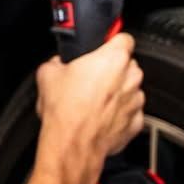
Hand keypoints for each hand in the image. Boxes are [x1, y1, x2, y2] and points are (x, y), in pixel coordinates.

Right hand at [34, 33, 144, 183]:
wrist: (71, 145)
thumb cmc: (65, 112)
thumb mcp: (47, 74)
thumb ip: (57, 61)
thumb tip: (57, 63)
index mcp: (113, 58)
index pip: (123, 37)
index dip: (111, 42)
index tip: (103, 47)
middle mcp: (130, 78)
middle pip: (126, 65)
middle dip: (111, 70)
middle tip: (90, 79)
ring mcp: (135, 101)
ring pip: (129, 89)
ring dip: (115, 93)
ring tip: (92, 102)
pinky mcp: (135, 123)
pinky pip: (129, 112)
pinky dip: (118, 114)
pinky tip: (99, 117)